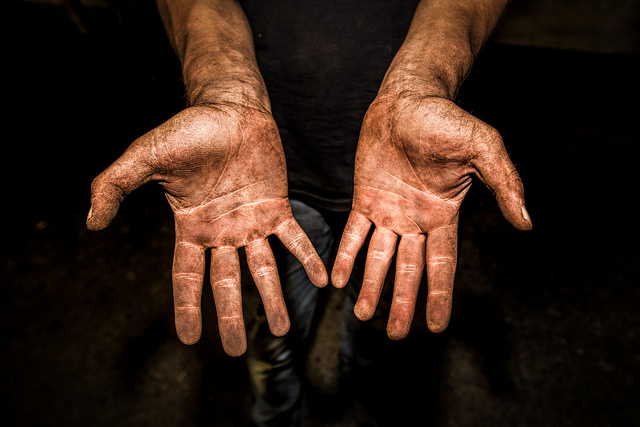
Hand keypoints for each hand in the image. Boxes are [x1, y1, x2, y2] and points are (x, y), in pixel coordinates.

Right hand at [87, 104, 327, 355]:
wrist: (229, 108)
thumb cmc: (187, 131)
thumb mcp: (142, 157)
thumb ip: (113, 186)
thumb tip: (91, 222)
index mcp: (191, 227)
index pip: (187, 277)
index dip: (188, 307)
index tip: (190, 340)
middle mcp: (221, 232)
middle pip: (226, 283)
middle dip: (231, 317)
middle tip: (238, 351)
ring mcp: (250, 222)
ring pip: (262, 269)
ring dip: (272, 298)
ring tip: (282, 330)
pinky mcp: (276, 206)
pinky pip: (293, 238)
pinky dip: (305, 258)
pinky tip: (318, 279)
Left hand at [332, 94, 530, 338]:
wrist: (408, 98)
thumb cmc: (447, 120)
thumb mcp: (484, 147)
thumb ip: (505, 183)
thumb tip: (526, 222)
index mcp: (444, 215)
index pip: (442, 264)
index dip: (440, 295)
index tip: (436, 327)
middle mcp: (415, 220)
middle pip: (409, 270)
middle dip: (403, 301)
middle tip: (395, 334)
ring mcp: (389, 210)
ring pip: (379, 258)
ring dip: (371, 286)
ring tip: (362, 315)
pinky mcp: (365, 198)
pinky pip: (353, 232)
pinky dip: (347, 255)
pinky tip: (339, 279)